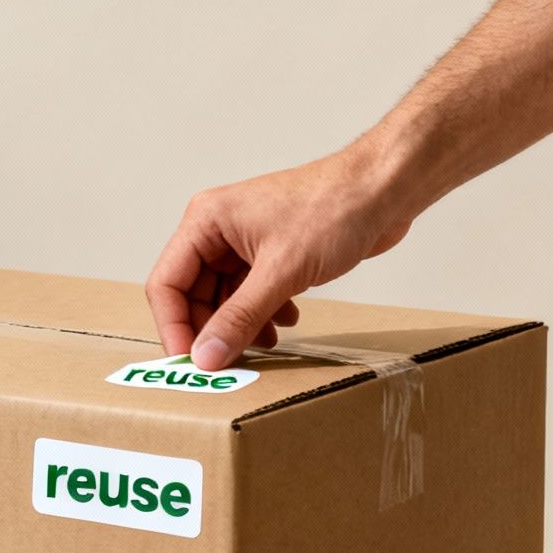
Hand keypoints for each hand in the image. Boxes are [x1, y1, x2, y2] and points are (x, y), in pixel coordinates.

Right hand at [145, 146, 415, 369]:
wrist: (384, 190)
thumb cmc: (334, 208)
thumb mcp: (281, 272)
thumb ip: (239, 318)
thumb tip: (206, 357)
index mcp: (205, 222)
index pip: (167, 283)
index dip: (174, 326)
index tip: (189, 362)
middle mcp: (217, 232)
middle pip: (193, 296)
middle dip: (212, 330)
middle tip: (228, 362)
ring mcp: (243, 244)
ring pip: (223, 299)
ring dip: (240, 326)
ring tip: (264, 344)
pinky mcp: (269, 255)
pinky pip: (250, 296)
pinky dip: (263, 315)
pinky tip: (286, 322)